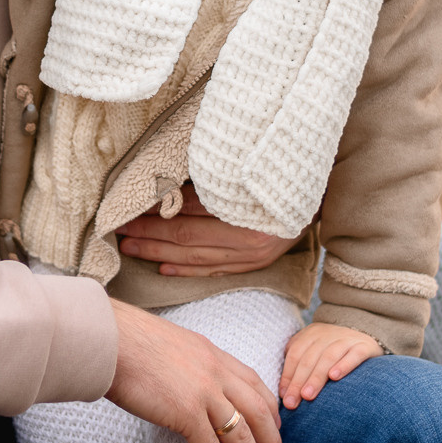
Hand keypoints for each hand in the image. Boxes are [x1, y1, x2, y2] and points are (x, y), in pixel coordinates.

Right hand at [106, 301, 282, 442]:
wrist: (112, 340)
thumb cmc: (132, 341)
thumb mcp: (176, 344)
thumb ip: (192, 362)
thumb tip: (191, 381)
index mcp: (214, 354)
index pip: (255, 383)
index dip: (270, 408)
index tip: (276, 426)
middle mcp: (216, 372)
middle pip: (258, 411)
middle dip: (272, 439)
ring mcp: (203, 393)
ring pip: (241, 432)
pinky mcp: (185, 412)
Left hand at [116, 182, 298, 276]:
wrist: (322, 195)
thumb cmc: (281, 176)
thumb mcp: (247, 171)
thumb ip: (212, 179)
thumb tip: (168, 183)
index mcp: (249, 209)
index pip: (192, 210)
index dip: (159, 209)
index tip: (132, 206)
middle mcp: (250, 237)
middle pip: (188, 236)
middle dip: (150, 234)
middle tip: (119, 230)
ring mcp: (253, 255)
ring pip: (196, 257)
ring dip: (159, 254)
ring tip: (131, 248)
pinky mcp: (254, 265)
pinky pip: (214, 270)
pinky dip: (186, 270)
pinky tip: (163, 269)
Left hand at [278, 322, 381, 409]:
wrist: (367, 334)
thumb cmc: (334, 352)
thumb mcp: (315, 352)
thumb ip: (300, 364)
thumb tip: (284, 392)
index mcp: (311, 334)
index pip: (295, 354)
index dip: (288, 375)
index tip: (284, 396)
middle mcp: (327, 334)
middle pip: (309, 357)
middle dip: (298, 381)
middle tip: (292, 402)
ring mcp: (346, 338)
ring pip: (328, 356)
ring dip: (316, 377)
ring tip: (308, 395)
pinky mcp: (364, 345)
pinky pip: (354, 354)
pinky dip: (343, 365)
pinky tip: (334, 377)